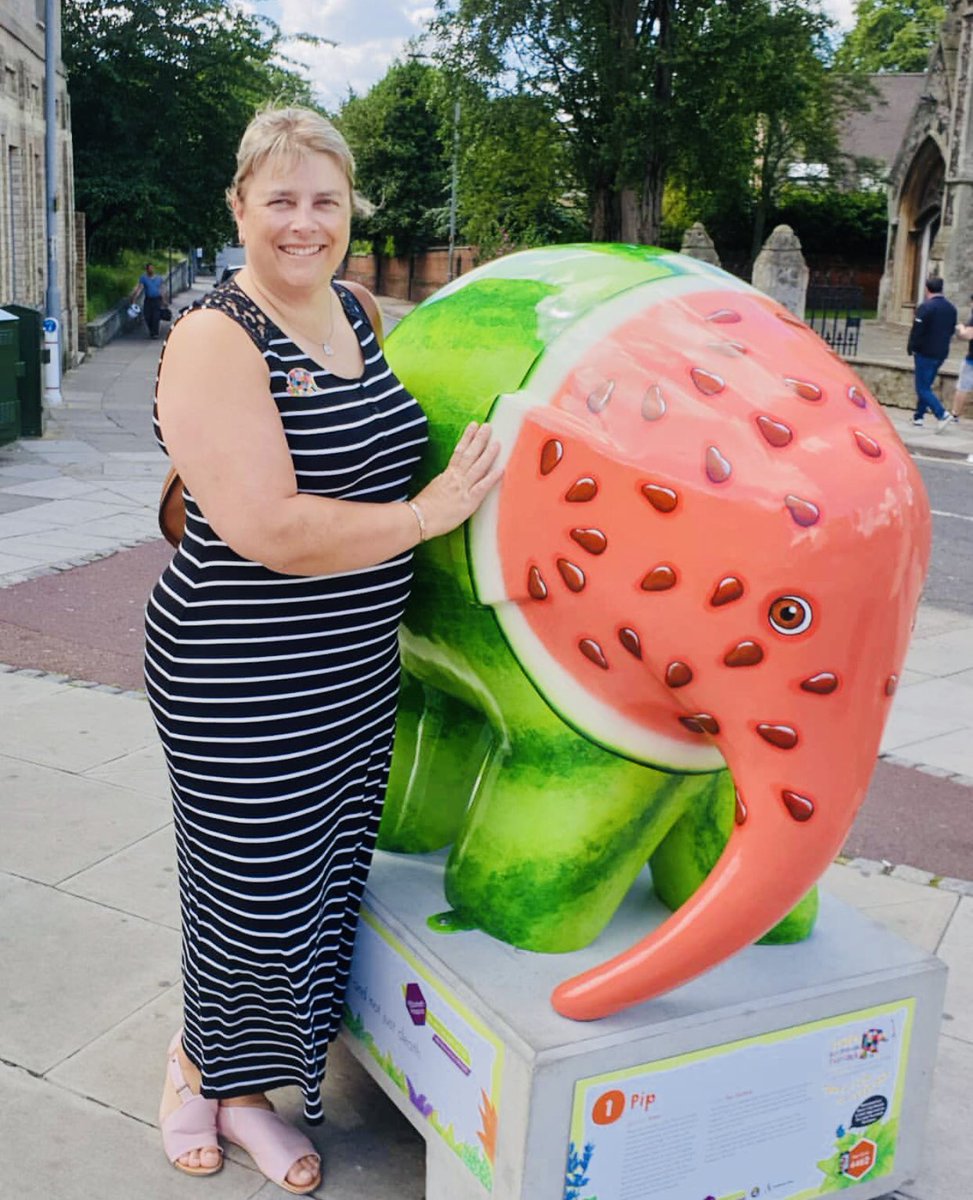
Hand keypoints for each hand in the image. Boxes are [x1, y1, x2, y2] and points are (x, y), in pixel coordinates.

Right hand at [413, 422, 502, 538]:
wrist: (417, 520)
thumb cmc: (422, 509)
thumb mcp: (433, 489)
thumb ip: (443, 482)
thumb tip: (448, 479)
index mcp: (447, 475)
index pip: (459, 452)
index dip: (467, 438)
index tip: (473, 426)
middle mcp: (456, 478)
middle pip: (470, 454)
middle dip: (479, 439)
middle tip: (488, 426)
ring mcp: (463, 488)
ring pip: (477, 467)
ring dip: (488, 454)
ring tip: (497, 442)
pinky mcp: (468, 502)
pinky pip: (482, 487)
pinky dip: (492, 478)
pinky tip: (501, 469)